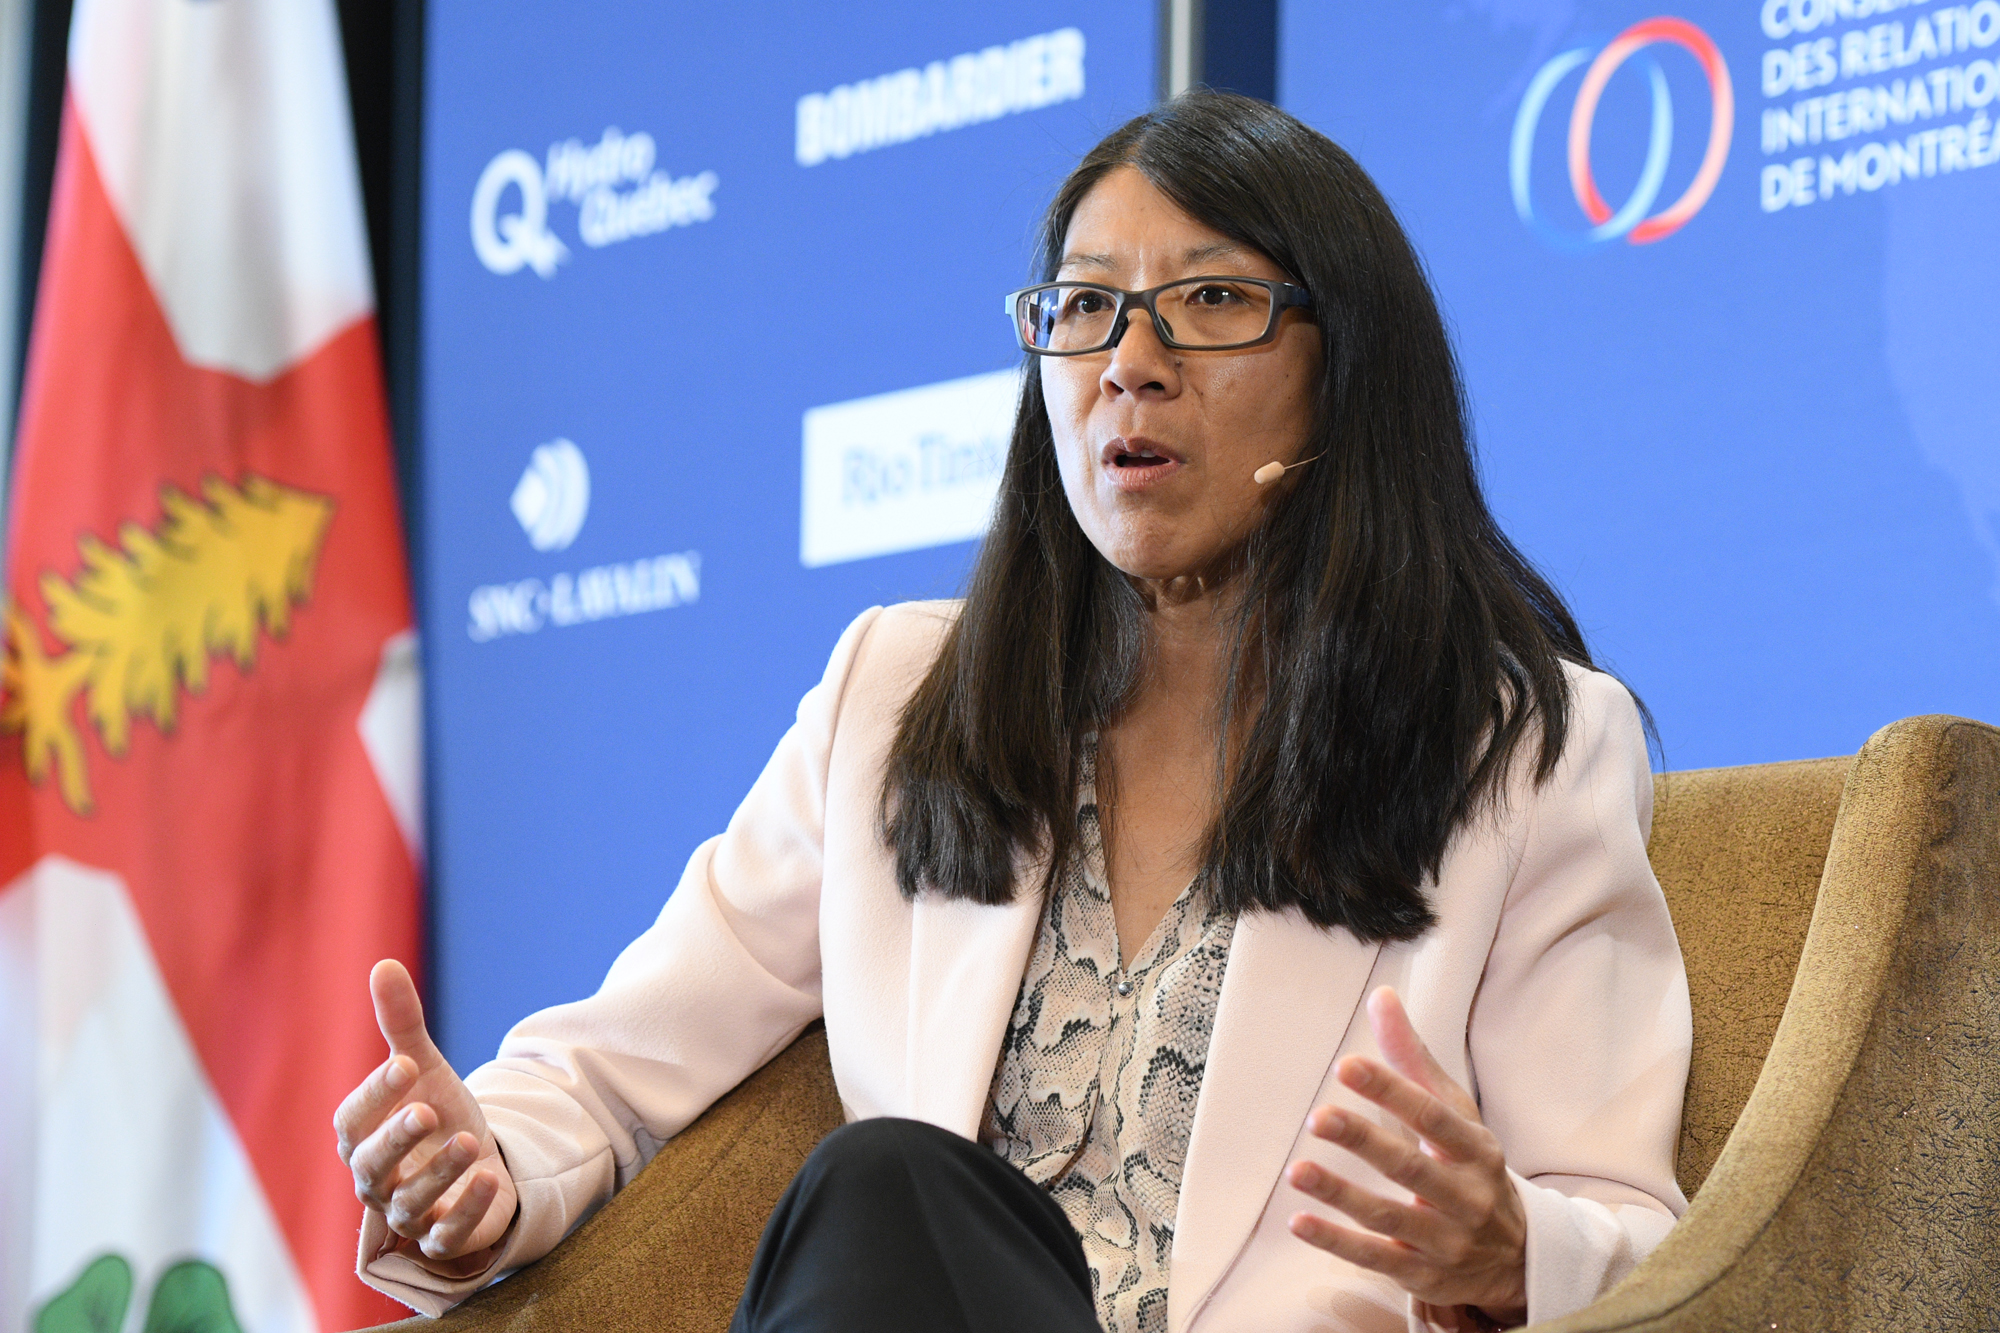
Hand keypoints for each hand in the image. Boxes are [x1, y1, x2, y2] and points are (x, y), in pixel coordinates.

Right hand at [334, 960, 518, 1277]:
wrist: (477, 1164)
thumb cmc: (438, 1114)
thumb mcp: (426, 1070)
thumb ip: (402, 1025)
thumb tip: (383, 965)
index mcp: (362, 1139)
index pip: (352, 1121)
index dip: (376, 1094)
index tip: (406, 1063)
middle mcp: (377, 1182)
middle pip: (372, 1167)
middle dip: (397, 1139)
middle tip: (426, 1108)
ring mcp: (409, 1215)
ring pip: (412, 1202)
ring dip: (440, 1172)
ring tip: (469, 1139)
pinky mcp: (445, 1240)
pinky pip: (449, 1235)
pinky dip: (466, 1209)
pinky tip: (490, 1178)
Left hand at [1285, 986, 1527, 1324]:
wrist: (1516, 1259)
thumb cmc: (1471, 1169)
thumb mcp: (1455, 1115)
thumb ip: (1413, 1060)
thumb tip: (1381, 996)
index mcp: (1476, 1150)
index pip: (1433, 1115)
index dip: (1391, 1091)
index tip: (1347, 1065)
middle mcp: (1466, 1196)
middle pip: (1412, 1167)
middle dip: (1366, 1141)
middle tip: (1319, 1117)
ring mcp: (1446, 1240)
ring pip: (1390, 1217)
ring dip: (1341, 1195)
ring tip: (1297, 1170)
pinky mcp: (1423, 1275)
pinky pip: (1377, 1258)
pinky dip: (1337, 1242)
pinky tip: (1299, 1221)